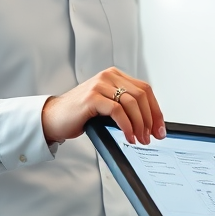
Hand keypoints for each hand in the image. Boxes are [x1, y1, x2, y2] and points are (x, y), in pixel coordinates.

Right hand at [41, 68, 164, 144]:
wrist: (53, 118)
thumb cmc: (80, 114)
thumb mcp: (107, 106)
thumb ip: (125, 107)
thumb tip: (150, 124)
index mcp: (115, 76)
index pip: (145, 90)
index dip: (155, 110)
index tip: (160, 128)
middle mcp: (108, 76)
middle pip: (141, 96)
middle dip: (150, 119)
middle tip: (152, 137)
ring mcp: (99, 85)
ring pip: (132, 103)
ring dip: (140, 125)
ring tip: (140, 140)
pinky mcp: (92, 97)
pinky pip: (118, 111)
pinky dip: (127, 126)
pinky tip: (128, 137)